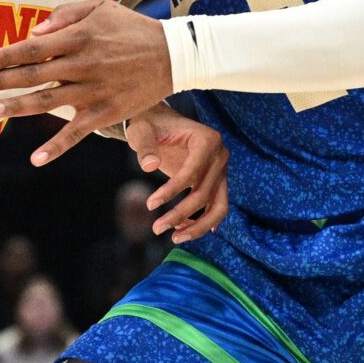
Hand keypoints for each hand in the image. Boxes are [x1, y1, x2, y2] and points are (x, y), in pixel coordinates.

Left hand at [0, 0, 174, 163]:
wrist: (173, 55)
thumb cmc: (132, 28)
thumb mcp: (100, 7)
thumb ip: (65, 15)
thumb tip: (34, 33)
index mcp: (77, 38)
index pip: (31, 49)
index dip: (3, 57)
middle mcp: (81, 65)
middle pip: (31, 75)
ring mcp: (93, 92)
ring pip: (47, 102)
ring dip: (15, 108)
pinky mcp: (106, 113)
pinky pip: (77, 132)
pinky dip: (57, 146)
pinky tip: (36, 158)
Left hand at [126, 109, 228, 243]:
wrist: (161, 123)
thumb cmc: (150, 125)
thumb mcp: (141, 131)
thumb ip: (144, 147)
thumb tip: (149, 166)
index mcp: (207, 139)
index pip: (192, 172)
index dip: (172, 192)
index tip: (149, 205)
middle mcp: (221, 155)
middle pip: (204, 193)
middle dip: (180, 214)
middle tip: (156, 228)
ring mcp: (222, 170)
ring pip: (218, 207)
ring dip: (197, 227)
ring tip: (174, 238)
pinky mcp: (217, 182)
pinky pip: (215, 207)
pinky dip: (202, 222)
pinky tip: (182, 231)